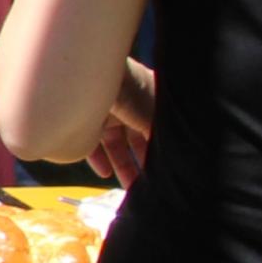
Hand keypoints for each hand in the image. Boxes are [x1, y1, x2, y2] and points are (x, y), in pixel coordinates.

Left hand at [89, 65, 156, 187]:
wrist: (94, 74)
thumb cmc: (133, 92)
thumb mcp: (155, 118)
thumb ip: (161, 140)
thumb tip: (175, 162)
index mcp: (151, 101)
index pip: (158, 131)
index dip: (161, 151)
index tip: (166, 173)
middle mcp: (131, 106)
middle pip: (137, 140)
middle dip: (142, 164)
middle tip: (147, 187)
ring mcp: (108, 111)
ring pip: (115, 145)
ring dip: (121, 166)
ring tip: (128, 188)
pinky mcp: (86, 118)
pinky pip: (92, 142)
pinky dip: (98, 158)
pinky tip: (104, 173)